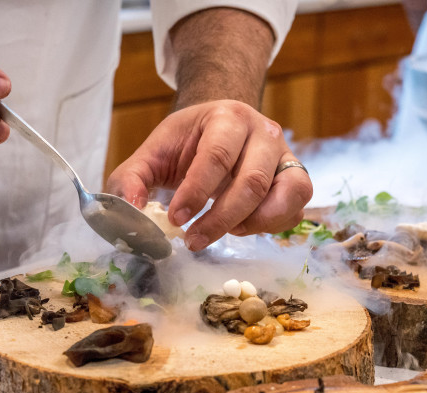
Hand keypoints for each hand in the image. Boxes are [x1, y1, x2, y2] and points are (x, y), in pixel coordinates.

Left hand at [106, 100, 312, 251]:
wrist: (222, 127)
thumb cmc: (188, 143)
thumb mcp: (153, 153)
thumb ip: (132, 179)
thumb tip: (130, 211)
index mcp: (227, 117)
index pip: (216, 156)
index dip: (196, 192)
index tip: (176, 220)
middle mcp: (264, 132)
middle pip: (252, 181)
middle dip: (221, 219)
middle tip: (193, 241)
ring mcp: (286, 156)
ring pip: (286, 195)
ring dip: (253, 224)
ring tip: (225, 232)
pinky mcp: (296, 179)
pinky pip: (296, 210)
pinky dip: (271, 226)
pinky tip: (243, 227)